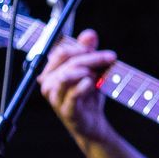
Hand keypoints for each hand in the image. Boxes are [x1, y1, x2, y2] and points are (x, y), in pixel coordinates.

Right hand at [38, 28, 118, 146]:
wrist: (92, 123)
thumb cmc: (88, 95)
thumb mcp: (91, 70)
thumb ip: (88, 51)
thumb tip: (89, 34)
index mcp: (51, 72)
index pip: (62, 51)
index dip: (82, 48)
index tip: (102, 52)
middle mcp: (48, 84)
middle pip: (69, 61)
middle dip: (92, 57)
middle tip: (111, 57)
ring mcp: (55, 98)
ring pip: (67, 75)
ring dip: (87, 71)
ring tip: (97, 76)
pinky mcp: (66, 110)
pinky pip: (74, 93)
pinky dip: (86, 85)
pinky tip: (93, 84)